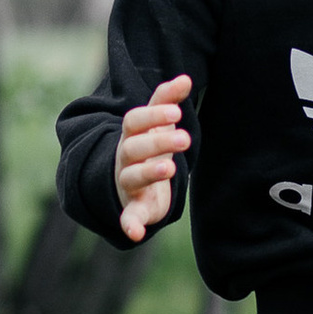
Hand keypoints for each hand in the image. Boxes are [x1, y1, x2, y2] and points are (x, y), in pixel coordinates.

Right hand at [114, 74, 191, 241]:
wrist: (129, 184)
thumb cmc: (147, 148)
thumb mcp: (156, 124)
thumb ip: (167, 100)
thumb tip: (186, 78)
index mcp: (132, 136)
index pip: (135, 121)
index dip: (153, 116)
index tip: (177, 112)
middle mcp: (125, 158)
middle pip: (134, 148)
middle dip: (158, 143)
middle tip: (186, 139)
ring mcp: (128, 183)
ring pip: (132, 177)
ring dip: (149, 173)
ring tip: (170, 169)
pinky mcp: (134, 208)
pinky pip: (127, 217)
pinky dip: (129, 225)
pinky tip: (135, 235)